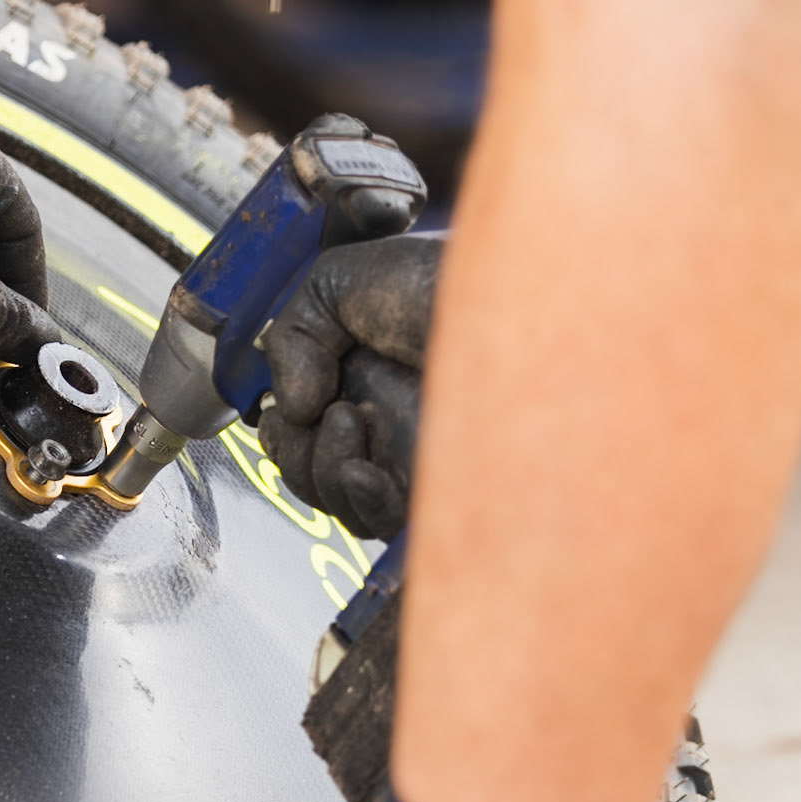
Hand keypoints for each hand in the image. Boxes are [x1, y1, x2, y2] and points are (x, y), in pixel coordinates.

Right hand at [257, 234, 441, 538]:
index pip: (298, 422)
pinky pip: (378, 519)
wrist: (520, 312)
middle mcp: (384, 414)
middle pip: (306, 467)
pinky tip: (363, 467)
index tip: (288, 400)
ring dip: (320, 463)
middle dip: (293, 444)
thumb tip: (287, 405)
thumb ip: (291, 333)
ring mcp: (410, 455)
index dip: (281, 420)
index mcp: (361, 369)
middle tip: (315, 405)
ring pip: (333, 499)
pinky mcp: (438, 489)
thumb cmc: (449, 284)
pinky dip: (356, 497)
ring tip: (350, 414)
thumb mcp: (339, 282)